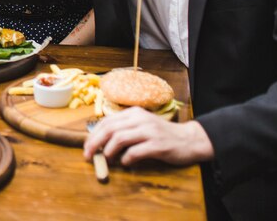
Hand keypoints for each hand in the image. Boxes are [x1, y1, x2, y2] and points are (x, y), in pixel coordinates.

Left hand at [83, 107, 214, 166]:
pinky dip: (126, 158)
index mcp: (134, 113)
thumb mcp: (142, 125)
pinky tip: (125, 163)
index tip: (87, 147)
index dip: (93, 134)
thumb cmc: (162, 134)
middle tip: (89, 155)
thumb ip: (125, 129)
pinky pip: (135, 152)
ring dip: (109, 151)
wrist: (189, 139)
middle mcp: (140, 119)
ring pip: (120, 138)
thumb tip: (101, 141)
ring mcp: (149, 131)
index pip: (107, 121)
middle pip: (110, 129)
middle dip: (95, 143)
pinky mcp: (158, 145)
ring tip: (107, 160)